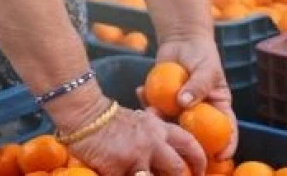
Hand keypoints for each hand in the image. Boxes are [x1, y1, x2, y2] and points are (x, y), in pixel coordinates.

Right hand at [68, 104, 207, 175]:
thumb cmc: (110, 120)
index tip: (201, 171)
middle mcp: (153, 142)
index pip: (189, 144)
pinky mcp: (119, 167)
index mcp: (160, 129)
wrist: (85, 115)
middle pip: (178, 169)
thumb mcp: (139, 121)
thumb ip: (153, 134)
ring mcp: (137, 155)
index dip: (199, 160)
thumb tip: (165, 151)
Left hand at [140, 36, 238, 159]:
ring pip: (171, 125)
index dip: (226, 146)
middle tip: (172, 138)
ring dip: (158, 121)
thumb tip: (184, 103)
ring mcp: (178, 110)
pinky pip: (153, 110)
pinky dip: (145, 103)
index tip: (220, 157)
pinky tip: (140, 90)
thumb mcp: (206, 67)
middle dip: (184, 141)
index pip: (227, 131)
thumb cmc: (202, 53)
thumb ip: (198, 84)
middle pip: (196, 136)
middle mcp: (199, 114)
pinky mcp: (162, 103)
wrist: (181, 39)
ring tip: (150, 109)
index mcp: (217, 108)